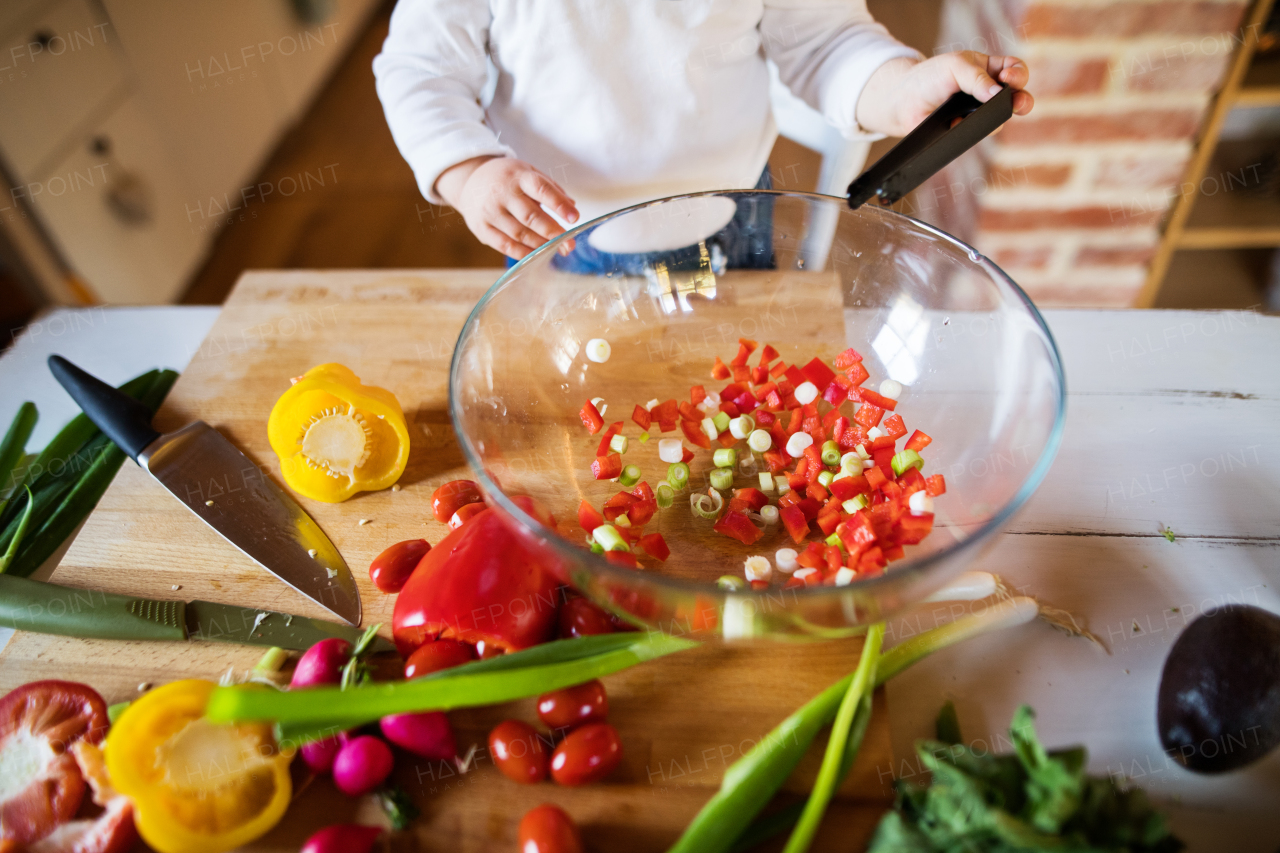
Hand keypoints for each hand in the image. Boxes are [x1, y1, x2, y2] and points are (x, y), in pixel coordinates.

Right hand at [435, 156, 578, 258]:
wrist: (470, 181)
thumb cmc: (508, 179)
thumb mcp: (528, 173)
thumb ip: (551, 189)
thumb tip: (572, 206)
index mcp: (518, 176)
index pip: (541, 189)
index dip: (558, 204)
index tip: (575, 218)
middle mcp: (502, 193)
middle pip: (530, 216)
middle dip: (553, 232)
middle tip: (570, 244)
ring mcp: (490, 211)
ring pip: (519, 234)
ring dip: (541, 245)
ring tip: (558, 249)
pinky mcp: (481, 228)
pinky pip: (505, 245)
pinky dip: (523, 253)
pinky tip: (537, 255)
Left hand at [856, 52, 1033, 137]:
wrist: (902, 102)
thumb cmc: (929, 77)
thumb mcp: (955, 67)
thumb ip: (978, 78)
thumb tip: (997, 95)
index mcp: (988, 69)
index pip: (1014, 68)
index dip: (1017, 73)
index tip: (1007, 76)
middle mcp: (987, 92)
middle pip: (1017, 96)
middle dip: (1023, 101)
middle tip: (1019, 104)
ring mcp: (978, 113)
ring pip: (1000, 119)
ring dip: (996, 117)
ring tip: (985, 114)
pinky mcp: (967, 130)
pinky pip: (979, 133)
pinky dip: (972, 129)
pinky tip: (957, 123)